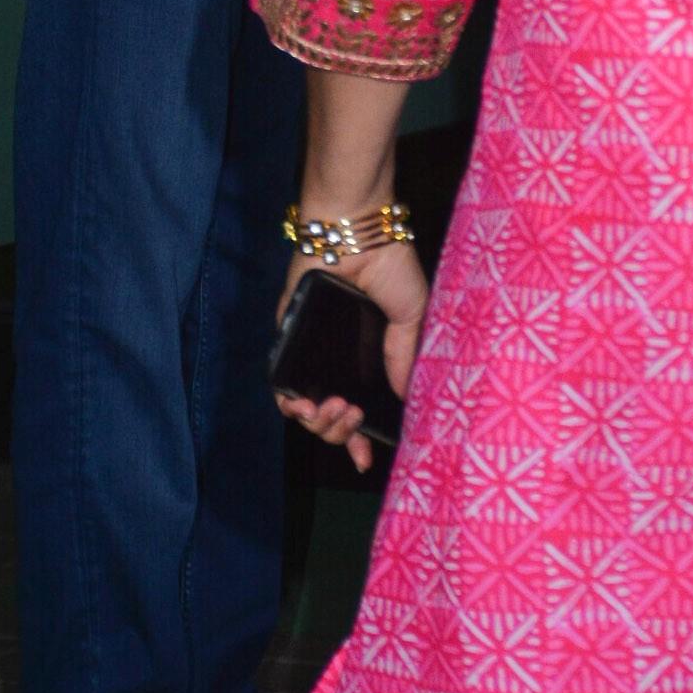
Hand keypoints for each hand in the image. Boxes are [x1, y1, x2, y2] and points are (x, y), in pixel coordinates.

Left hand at [274, 240, 429, 471]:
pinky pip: (281, 378)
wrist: (357, 233)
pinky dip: (287, 400)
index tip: (364, 460)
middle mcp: (338, 359)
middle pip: (330, 417)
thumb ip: (405, 356)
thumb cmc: (390, 266)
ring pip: (305, 406)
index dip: (360, 440)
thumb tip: (405, 399)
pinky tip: (302, 407)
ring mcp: (313, 349)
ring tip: (329, 411)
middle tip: (351, 416)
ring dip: (317, 422)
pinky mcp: (288, 334)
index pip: (360, 411)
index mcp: (369, 358)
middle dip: (339, 431)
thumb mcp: (412, 316)